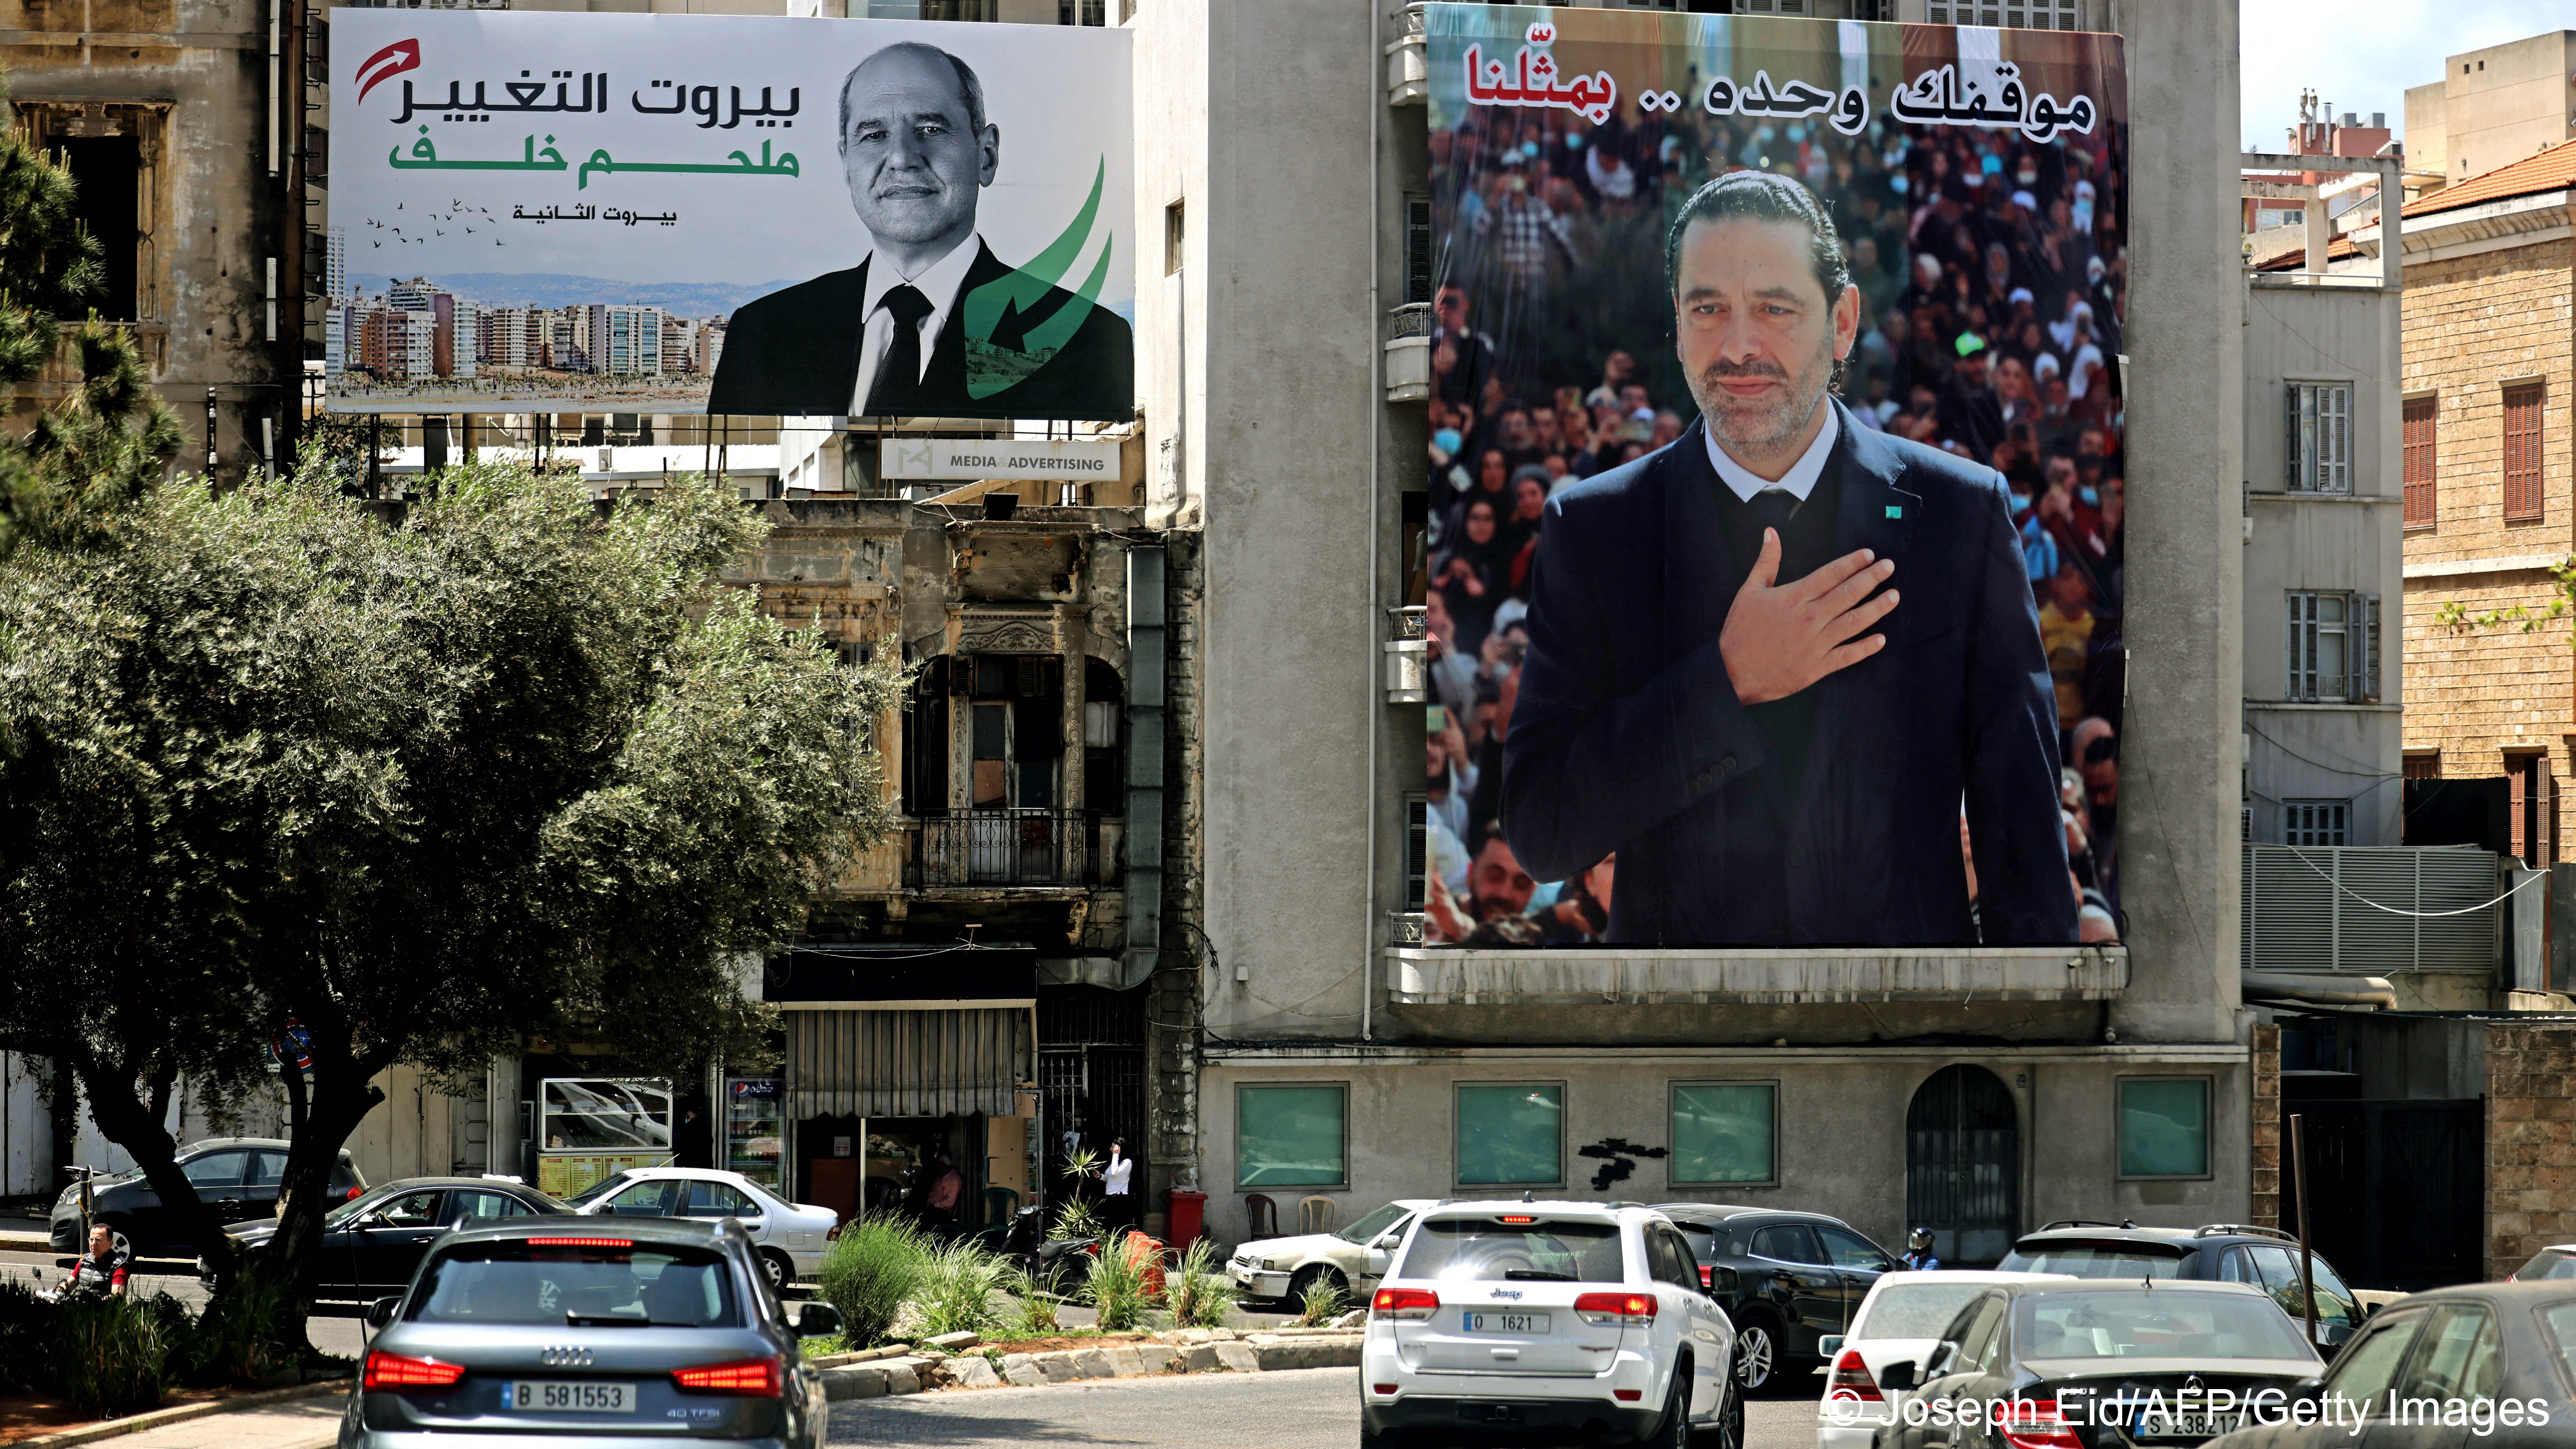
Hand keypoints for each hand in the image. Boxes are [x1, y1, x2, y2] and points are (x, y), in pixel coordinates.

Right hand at [1718, 532, 1896, 704]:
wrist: (1733, 672)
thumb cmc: (1740, 632)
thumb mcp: (1749, 591)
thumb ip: (1765, 561)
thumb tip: (1770, 534)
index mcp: (1794, 598)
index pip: (1830, 574)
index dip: (1852, 562)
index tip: (1869, 554)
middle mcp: (1809, 618)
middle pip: (1848, 593)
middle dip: (1871, 578)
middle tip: (1889, 567)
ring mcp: (1815, 643)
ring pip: (1854, 622)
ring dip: (1876, 608)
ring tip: (1894, 596)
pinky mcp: (1817, 666)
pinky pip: (1847, 656)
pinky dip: (1865, 648)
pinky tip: (1880, 639)